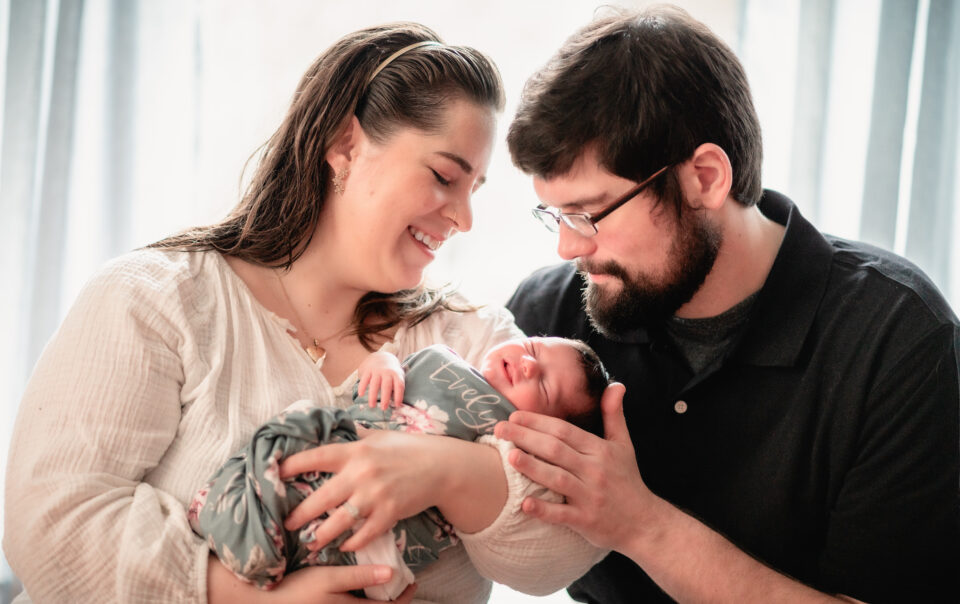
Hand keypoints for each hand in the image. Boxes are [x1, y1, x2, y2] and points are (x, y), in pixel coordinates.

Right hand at [207, 554, 416, 603]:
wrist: (262, 603)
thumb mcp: (329, 579)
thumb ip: (360, 576)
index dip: (404, 597)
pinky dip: (361, 600)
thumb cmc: (296, 590)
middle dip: (392, 599)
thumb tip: (392, 572)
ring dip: (376, 601)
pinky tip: (360, 588)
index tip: (412, 581)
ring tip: (384, 584)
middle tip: (403, 582)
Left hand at [279, 430, 445, 551]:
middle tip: (287, 523)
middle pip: (322, 497)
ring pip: (340, 521)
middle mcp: (363, 473)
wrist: (440, 466)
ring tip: (311, 543)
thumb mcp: (379, 436)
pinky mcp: (390, 513)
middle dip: (301, 514)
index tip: (274, 473)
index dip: (293, 465)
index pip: (317, 456)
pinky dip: (352, 542)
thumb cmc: (407, 449)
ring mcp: (376, 495)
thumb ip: (354, 437)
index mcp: (356, 450)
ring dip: (322, 535)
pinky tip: (344, 545)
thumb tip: (332, 425)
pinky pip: (364, 534)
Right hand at [357, 351, 404, 408]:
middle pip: (386, 386)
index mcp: (396, 374)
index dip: (399, 395)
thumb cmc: (391, 371)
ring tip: (372, 405)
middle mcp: (387, 372)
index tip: (397, 405)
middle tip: (383, 408)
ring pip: (374, 384)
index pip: (399, 385)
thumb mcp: (398, 376)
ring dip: (373, 395)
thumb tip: (397, 403)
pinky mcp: (368, 370)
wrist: (381, 356)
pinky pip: (365, 379)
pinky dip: (362, 387)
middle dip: (385, 398)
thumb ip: (397, 386)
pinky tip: (361, 395)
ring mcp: (377, 370)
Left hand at [493, 383, 654, 551]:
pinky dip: (544, 510)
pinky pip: (562, 515)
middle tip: (500, 429)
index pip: (565, 431)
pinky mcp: (586, 521)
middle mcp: (594, 471)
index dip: (539, 422)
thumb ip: (614, 414)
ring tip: (508, 456)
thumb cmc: (627, 481)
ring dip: (532, 467)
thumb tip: (616, 385)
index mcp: (600, 450)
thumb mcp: (623, 445)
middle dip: (526, 437)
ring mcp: (590, 496)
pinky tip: (524, 504)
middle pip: (556, 450)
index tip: (515, 415)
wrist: (644, 523)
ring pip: (557, 479)